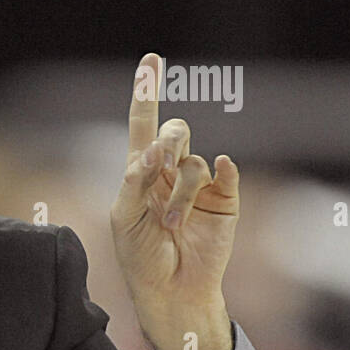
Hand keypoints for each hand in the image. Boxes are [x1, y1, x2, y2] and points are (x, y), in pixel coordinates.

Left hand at [110, 53, 236, 349]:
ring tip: (171, 223)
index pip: (143, 124)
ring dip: (179, 190)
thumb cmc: (139, 255)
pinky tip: (219, 173)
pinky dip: (220, 171)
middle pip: (174, 130)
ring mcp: (199, 184)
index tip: (150, 61)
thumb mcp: (124, 216)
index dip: (147, 92)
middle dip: (167, 142)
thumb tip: (154, 150)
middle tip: (160, 163)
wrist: (170, 289)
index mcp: (141, 171)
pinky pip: (224, 172)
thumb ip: (135, 179)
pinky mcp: (224, 198)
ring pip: (193, 160)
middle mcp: (170, 171)